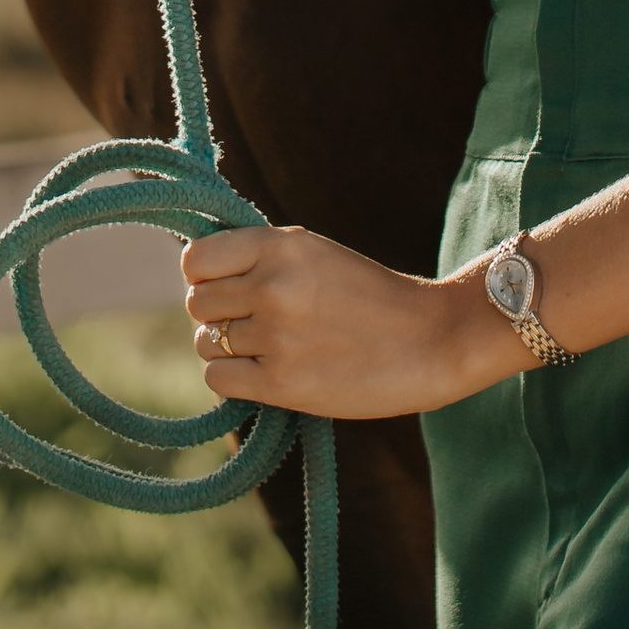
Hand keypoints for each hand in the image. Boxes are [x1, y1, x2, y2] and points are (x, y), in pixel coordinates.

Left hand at [182, 224, 513, 420]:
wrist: (431, 340)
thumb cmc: (371, 295)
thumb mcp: (315, 254)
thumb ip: (261, 258)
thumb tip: (197, 274)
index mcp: (281, 245)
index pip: (196, 260)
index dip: (205, 275)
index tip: (227, 286)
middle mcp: (273, 286)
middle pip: (197, 303)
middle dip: (218, 313)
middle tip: (254, 321)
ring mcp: (277, 335)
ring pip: (206, 343)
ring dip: (228, 348)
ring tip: (270, 347)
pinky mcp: (283, 384)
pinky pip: (219, 379)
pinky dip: (236, 380)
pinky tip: (268, 373)